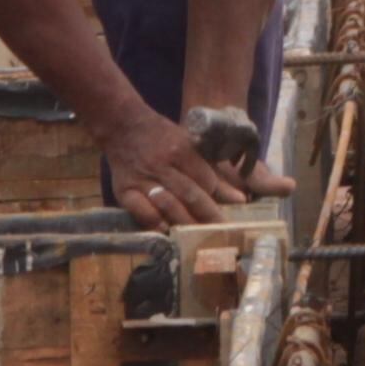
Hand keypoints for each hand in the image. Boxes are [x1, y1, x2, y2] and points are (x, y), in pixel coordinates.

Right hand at [101, 109, 250, 228]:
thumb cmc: (165, 139)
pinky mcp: (124, 190)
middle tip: (219, 233)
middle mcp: (163, 165)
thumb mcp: (192, 148)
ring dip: (184, 222)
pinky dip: (154, 223)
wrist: (124, 128)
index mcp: (182, 150)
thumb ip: (215, 173)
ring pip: (168, 204)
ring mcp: (142, 178)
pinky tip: (166, 231)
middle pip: (189, 194)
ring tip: (197, 238)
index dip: (217, 198)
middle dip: (207, 216)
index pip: (205, 179)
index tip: (227, 215)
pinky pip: (141, 210)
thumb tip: (240, 199)